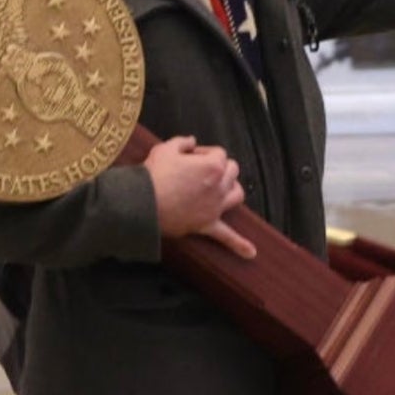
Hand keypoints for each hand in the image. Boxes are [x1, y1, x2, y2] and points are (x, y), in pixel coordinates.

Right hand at [144, 136, 256, 260]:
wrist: (143, 203)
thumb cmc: (154, 174)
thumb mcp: (165, 148)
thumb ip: (182, 141)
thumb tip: (192, 141)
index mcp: (212, 165)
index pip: (218, 153)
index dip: (204, 152)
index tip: (190, 155)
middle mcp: (219, 186)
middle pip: (231, 170)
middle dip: (219, 166)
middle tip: (200, 169)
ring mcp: (215, 207)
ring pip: (237, 195)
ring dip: (232, 189)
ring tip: (223, 189)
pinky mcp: (206, 224)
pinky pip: (226, 236)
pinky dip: (239, 244)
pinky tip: (252, 253)